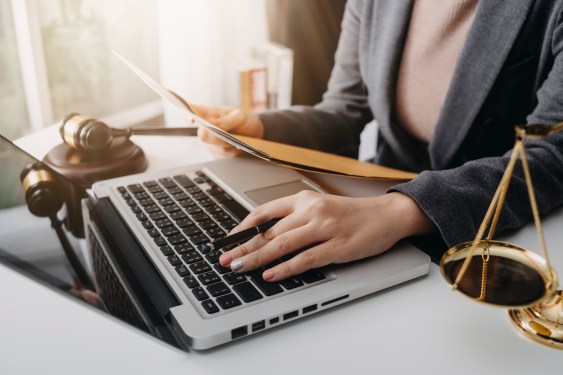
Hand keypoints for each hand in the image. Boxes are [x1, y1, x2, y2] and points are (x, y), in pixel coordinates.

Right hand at [191, 104, 264, 157]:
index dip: (187, 114)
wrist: (253, 134)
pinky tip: (238, 146)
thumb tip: (213, 123)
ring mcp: (209, 142)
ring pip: (214, 147)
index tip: (191, 119)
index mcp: (208, 113)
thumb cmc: (244, 121)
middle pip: (203, 135)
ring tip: (239, 139)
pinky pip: (222, 156)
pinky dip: (232, 152)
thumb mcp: (240, 117)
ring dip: (228, 145)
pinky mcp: (216, 153)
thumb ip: (227, 120)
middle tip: (231, 135)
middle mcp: (204, 128)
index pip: (191, 111)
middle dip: (218, 137)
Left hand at [218, 191, 434, 281]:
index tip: (227, 240)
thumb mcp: (320, 207)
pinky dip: (285, 268)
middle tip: (224, 259)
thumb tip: (263, 236)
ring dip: (257, 257)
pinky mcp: (338, 247)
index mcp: (303, 199)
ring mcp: (325, 228)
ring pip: (282, 244)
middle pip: (269, 231)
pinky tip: (271, 275)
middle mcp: (311, 210)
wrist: (387, 215)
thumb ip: (294, 217)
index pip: (264, 212)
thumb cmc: (351, 214)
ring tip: (239, 267)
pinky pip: (305, 259)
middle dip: (243, 247)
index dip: (242, 227)